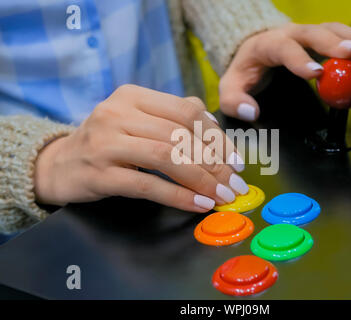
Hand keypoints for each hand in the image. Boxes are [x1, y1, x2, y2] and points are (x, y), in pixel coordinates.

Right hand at [34, 85, 248, 212]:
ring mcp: (106, 142)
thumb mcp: (136, 122)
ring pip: (166, 157)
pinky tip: (198, 204)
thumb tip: (215, 129)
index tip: (236, 161)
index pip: (187, 111)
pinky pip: (148, 185)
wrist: (59, 165)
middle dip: (215, 163)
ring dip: (201, 179)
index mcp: (133, 96)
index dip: (218, 137)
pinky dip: (178, 196)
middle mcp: (117, 112)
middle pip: (180, 135)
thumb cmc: (107, 144)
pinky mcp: (99, 173)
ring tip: (221, 195)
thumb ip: (172, 118)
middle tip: (233, 184)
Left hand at [220, 22, 350, 120]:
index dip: (300, 61)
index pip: (284, 49)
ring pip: (336, 30)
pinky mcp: (325, 38)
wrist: (253, 48)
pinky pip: (350, 35)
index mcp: (268, 44)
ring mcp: (310, 34)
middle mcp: (291, 34)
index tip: (316, 74)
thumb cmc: (244, 70)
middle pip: (314, 34)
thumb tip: (251, 113)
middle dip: (334, 43)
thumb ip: (235, 101)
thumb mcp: (230, 87)